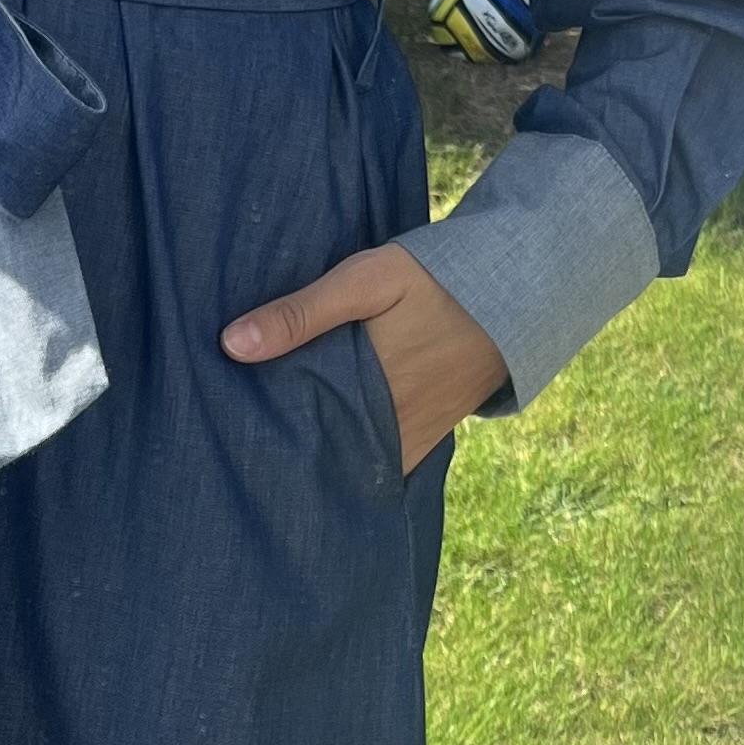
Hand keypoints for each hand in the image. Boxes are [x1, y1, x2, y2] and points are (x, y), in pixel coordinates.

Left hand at [221, 244, 504, 473]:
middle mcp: (388, 426)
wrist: (517, 292)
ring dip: (319, 460)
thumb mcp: (367, 280)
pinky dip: (353, 463)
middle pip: (321, 455)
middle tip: (239, 455)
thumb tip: (232, 344)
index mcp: (364, 390)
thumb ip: (302, 312)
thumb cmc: (435, 279)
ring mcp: (412, 437)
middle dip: (284, 456)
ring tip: (271, 458)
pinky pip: (383, 464)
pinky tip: (323, 457)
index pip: (298, 431)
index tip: (226, 441)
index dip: (261, 440)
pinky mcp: (428, 437)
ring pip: (350, 464)